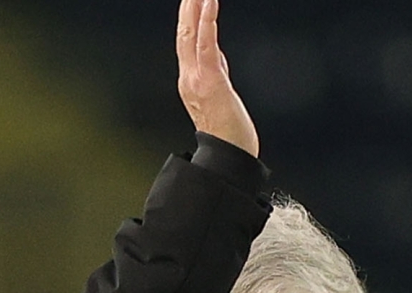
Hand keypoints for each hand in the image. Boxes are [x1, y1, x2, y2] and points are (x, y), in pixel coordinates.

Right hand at [176, 0, 258, 158]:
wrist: (228, 157)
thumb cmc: (228, 135)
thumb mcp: (220, 97)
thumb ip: (216, 74)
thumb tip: (218, 57)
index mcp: (190, 82)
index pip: (186, 44)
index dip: (188, 20)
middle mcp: (189, 78)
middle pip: (183, 35)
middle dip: (187, 9)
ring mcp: (197, 79)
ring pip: (191, 35)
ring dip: (195, 8)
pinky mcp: (211, 81)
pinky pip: (206, 44)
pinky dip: (207, 21)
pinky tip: (210, 3)